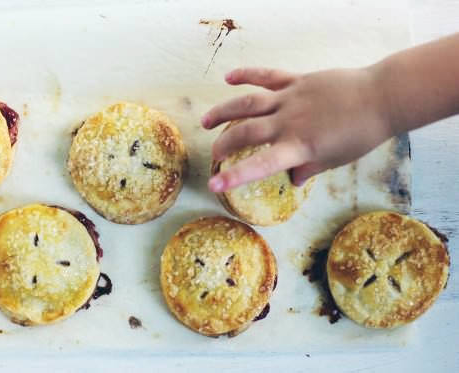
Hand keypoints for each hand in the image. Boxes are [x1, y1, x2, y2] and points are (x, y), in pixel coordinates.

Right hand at [202, 67, 392, 192]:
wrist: (381, 98)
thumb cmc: (361, 135)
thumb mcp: (335, 160)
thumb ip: (309, 169)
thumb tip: (293, 179)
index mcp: (299, 147)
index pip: (260, 165)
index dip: (234, 176)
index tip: (213, 186)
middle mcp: (288, 122)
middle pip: (245, 132)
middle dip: (224, 144)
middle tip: (214, 154)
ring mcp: (290, 99)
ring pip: (247, 103)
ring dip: (223, 111)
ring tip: (206, 121)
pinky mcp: (296, 81)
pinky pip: (266, 76)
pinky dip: (246, 75)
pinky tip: (228, 78)